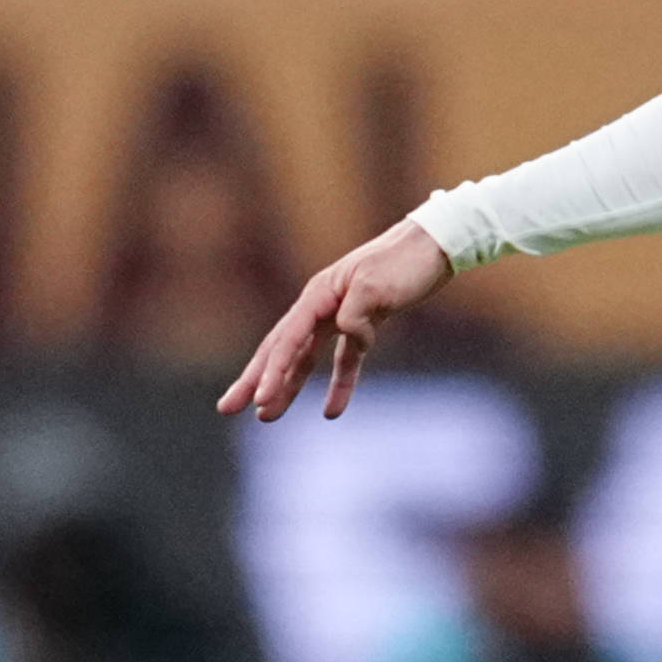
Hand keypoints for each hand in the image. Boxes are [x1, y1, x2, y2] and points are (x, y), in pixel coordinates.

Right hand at [220, 218, 455, 420]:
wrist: (434, 246)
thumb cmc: (405, 261)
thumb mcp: (379, 283)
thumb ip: (357, 312)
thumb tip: (348, 334)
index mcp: (319, 294)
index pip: (288, 339)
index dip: (273, 372)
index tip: (261, 399)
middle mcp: (322, 306)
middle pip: (281, 349)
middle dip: (255, 380)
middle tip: (227, 408)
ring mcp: (340, 316)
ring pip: (305, 358)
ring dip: (286, 387)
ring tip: (266, 415)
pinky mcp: (365, 325)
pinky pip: (345, 361)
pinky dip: (339, 385)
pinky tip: (331, 412)